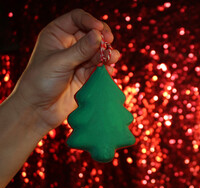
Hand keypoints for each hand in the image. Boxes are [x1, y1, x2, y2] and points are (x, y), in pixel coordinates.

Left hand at [12, 9, 119, 132]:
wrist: (39, 110)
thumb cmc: (40, 82)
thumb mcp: (60, 63)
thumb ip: (81, 50)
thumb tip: (99, 35)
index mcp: (57, 35)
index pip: (77, 19)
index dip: (90, 21)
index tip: (99, 29)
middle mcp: (69, 45)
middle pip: (92, 33)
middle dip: (103, 38)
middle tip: (110, 42)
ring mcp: (79, 60)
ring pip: (99, 51)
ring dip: (107, 53)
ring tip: (113, 58)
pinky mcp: (87, 75)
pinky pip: (101, 68)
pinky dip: (107, 68)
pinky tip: (109, 71)